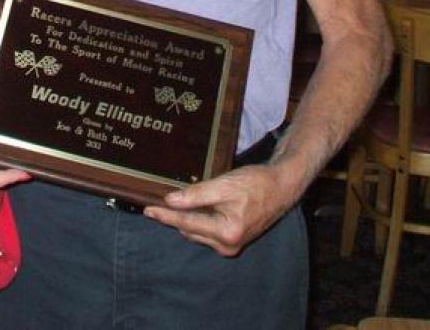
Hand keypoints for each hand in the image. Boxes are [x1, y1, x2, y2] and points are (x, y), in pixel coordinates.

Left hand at [143, 163, 295, 256]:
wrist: (281, 187)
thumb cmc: (256, 184)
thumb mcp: (224, 185)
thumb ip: (197, 195)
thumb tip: (171, 201)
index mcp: (226, 232)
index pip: (187, 223)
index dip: (165, 215)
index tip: (148, 210)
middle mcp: (227, 245)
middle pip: (190, 229)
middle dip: (175, 216)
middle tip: (158, 201)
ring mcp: (231, 245)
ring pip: (197, 231)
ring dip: (187, 218)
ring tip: (176, 201)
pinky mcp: (233, 240)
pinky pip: (207, 231)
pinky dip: (199, 220)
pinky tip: (195, 206)